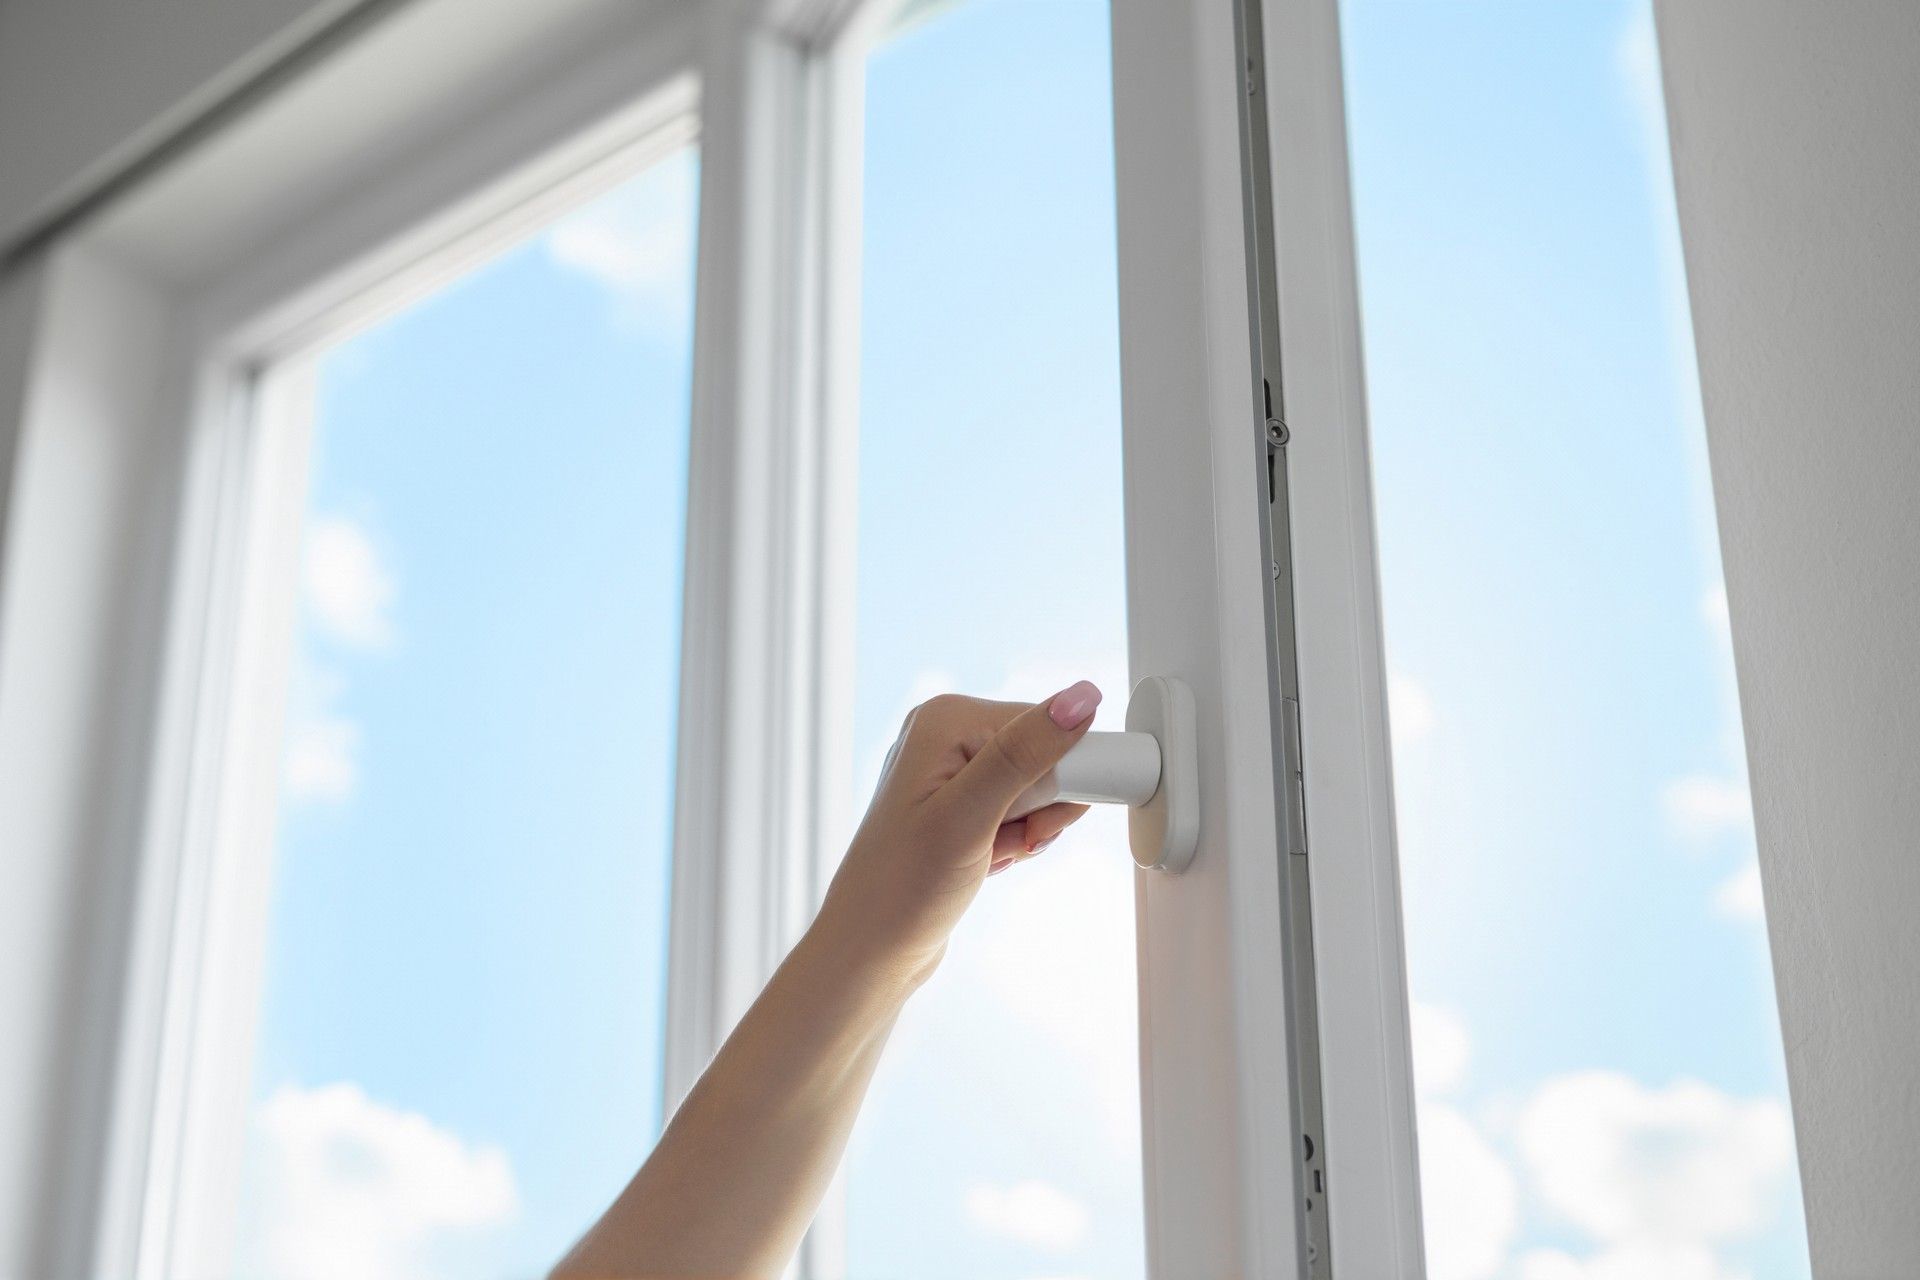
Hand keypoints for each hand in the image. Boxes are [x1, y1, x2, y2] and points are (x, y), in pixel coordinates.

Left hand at [811, 681, 1103, 984]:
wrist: (872, 951)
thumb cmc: (903, 887)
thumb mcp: (971, 816)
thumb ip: (1025, 754)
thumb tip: (1081, 697)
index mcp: (946, 719)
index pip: (1044, 723)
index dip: (1059, 776)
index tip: (1041, 816)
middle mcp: (949, 737)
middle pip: (1045, 757)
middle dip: (1041, 810)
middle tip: (1008, 840)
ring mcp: (954, 773)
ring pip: (1039, 791)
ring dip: (1030, 832)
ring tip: (989, 855)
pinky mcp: (963, 807)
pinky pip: (1021, 813)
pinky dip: (1017, 843)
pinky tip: (986, 862)